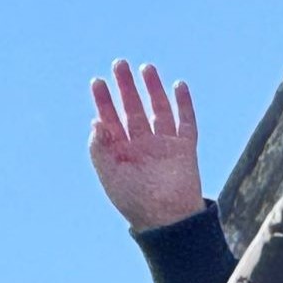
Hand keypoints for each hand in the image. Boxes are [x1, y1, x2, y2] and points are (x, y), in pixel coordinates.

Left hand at [90, 59, 204, 231]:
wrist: (167, 218)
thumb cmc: (135, 201)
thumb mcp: (110, 175)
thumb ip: (100, 149)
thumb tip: (96, 122)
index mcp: (121, 151)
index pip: (110, 118)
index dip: (103, 100)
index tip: (97, 81)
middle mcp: (141, 143)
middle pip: (132, 108)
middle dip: (126, 87)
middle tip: (119, 64)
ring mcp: (164, 143)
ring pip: (158, 109)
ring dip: (152, 88)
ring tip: (146, 68)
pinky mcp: (185, 146)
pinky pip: (186, 120)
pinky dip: (184, 103)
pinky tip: (179, 86)